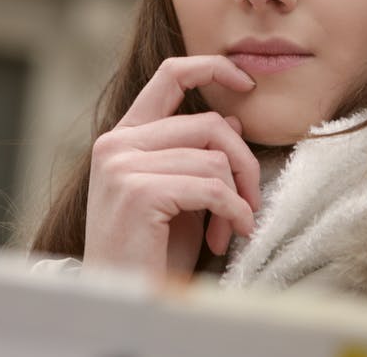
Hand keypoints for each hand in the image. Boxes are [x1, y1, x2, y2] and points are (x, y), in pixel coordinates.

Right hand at [82, 55, 260, 280]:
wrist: (120, 298)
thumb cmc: (151, 254)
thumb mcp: (181, 198)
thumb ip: (197, 157)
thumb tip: (232, 121)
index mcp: (123, 137)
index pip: (170, 75)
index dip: (213, 67)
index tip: (246, 82)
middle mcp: (117, 144)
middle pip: (210, 124)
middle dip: (243, 165)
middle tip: (249, 203)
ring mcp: (122, 165)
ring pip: (214, 158)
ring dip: (238, 199)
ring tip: (231, 229)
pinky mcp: (137, 192)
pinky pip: (211, 187)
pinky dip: (233, 213)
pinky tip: (229, 236)